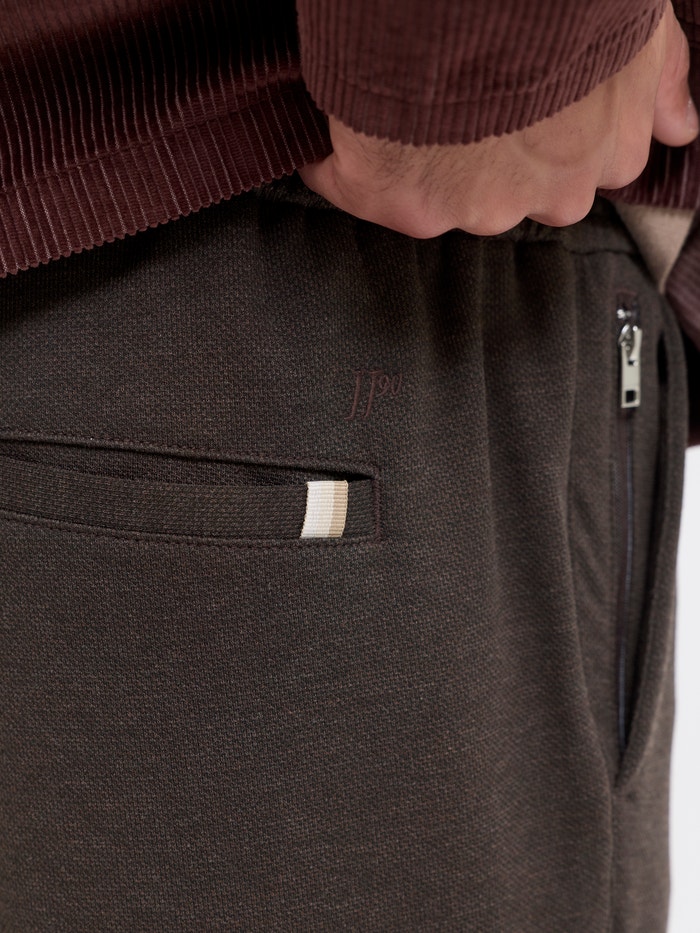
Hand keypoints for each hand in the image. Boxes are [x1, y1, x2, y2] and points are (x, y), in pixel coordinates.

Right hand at [299, 2, 697, 236]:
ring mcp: (471, 206)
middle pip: (496, 189)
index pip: (563, 169)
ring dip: (406, 153)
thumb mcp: (637, 29)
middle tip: (444, 93)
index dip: (525, 132)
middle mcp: (543, 196)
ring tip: (390, 92)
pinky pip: (352, 186)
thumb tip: (679, 128)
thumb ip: (658, 81)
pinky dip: (336, 161)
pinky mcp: (399, 201)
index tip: (496, 107)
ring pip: (430, 193)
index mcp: (602, 155)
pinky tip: (334, 126)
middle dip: (471, 152)